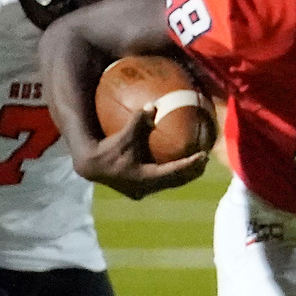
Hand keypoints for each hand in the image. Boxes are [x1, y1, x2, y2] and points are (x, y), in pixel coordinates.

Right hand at [72, 106, 207, 199]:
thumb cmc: (107, 148)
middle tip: (206, 159)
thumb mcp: (124, 134)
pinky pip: (161, 182)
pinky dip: (173, 174)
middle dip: (193, 171)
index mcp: (144, 177)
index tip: (204, 155)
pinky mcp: (138, 189)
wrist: (89, 165)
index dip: (190, 164)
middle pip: (176, 181)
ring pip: (169, 184)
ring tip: (198, 163)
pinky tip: (180, 163)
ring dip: (184, 175)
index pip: (174, 172)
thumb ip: (138, 120)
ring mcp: (142, 191)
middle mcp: (145, 188)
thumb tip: (153, 104)